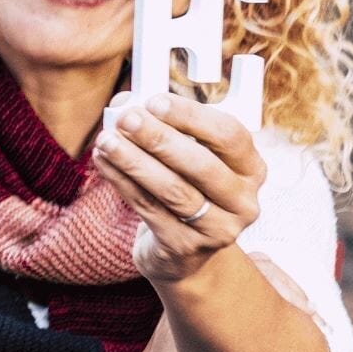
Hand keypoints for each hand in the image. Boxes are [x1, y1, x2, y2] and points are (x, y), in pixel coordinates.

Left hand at [92, 93, 264, 283]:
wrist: (182, 250)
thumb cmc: (183, 185)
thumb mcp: (183, 153)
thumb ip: (159, 123)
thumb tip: (125, 101)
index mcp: (250, 168)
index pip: (230, 135)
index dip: (192, 116)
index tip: (155, 101)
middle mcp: (243, 201)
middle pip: (202, 165)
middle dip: (160, 138)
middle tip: (126, 118)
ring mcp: (218, 229)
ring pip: (173, 190)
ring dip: (134, 161)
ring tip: (106, 140)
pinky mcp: (185, 246)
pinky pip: (148, 208)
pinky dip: (121, 181)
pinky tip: (102, 161)